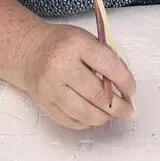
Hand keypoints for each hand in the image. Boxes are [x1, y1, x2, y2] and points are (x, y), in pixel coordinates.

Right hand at [14, 22, 136, 129]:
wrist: (28, 51)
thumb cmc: (60, 44)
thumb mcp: (85, 39)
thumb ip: (105, 58)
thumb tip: (124, 86)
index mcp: (76, 44)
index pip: (109, 66)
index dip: (125, 81)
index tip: (131, 90)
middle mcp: (61, 66)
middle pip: (98, 95)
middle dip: (119, 106)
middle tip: (128, 110)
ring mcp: (51, 87)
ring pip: (85, 113)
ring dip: (103, 117)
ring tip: (111, 114)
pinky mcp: (44, 103)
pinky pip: (71, 120)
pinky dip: (86, 121)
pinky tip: (92, 115)